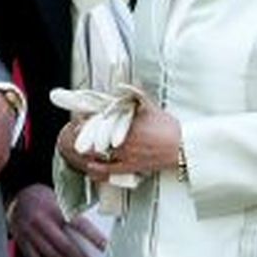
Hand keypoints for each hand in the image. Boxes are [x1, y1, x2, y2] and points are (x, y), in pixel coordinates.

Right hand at [8, 183, 107, 256]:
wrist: (18, 197)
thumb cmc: (43, 199)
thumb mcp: (60, 199)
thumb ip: (73, 214)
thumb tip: (93, 233)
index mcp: (54, 207)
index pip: (78, 223)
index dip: (93, 236)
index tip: (104, 246)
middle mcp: (41, 220)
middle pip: (64, 245)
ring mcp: (29, 232)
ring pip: (51, 255)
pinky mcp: (22, 241)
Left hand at [59, 96, 180, 182]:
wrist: (181, 147)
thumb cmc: (168, 128)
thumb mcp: (151, 107)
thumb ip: (136, 96)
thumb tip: (124, 86)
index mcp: (126, 124)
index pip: (100, 122)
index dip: (86, 122)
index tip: (78, 121)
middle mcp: (123, 140)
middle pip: (97, 139)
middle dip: (84, 137)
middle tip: (74, 134)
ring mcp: (126, 155)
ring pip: (101, 155)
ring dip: (88, 152)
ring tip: (79, 149)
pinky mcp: (131, 167)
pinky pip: (110, 171)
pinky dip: (98, 170)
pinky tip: (90, 168)